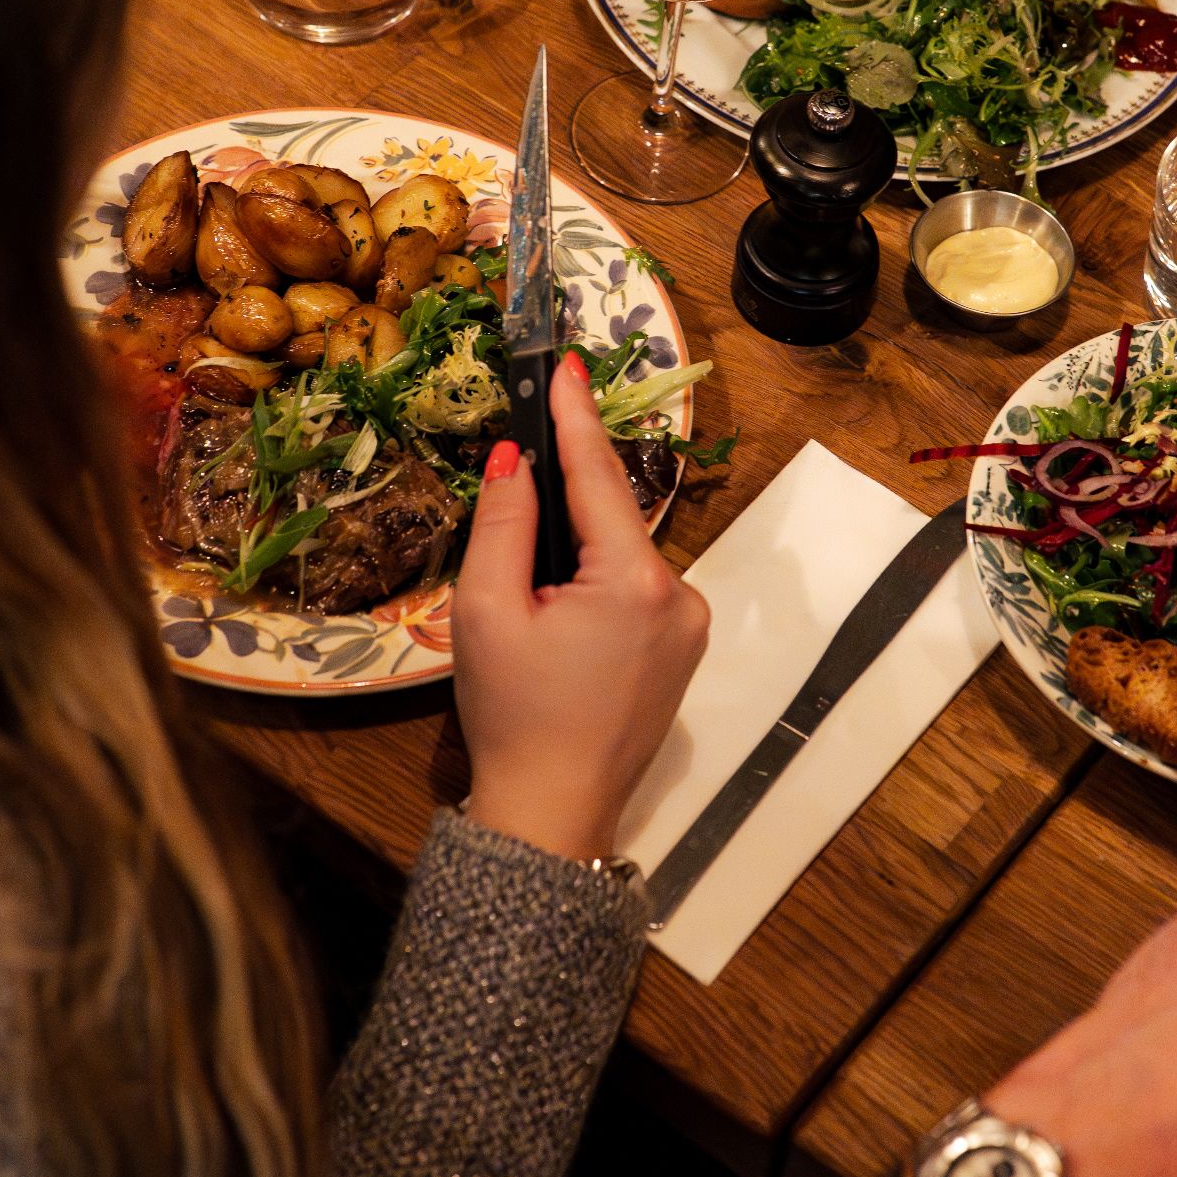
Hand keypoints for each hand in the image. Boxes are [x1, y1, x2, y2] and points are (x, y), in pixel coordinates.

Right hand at [450, 354, 709, 861]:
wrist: (553, 813)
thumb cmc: (512, 714)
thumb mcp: (486, 611)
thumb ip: (504, 525)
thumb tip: (517, 459)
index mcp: (634, 581)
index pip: (598, 476)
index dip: (576, 415)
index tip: (568, 363)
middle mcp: (679, 593)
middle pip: (611, 519)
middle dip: (564, 502)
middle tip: (519, 474)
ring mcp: (690, 625)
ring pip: (623, 556)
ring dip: (579, 551)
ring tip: (526, 586)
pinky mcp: (686, 649)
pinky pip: (637, 591)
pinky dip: (598, 583)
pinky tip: (558, 612)